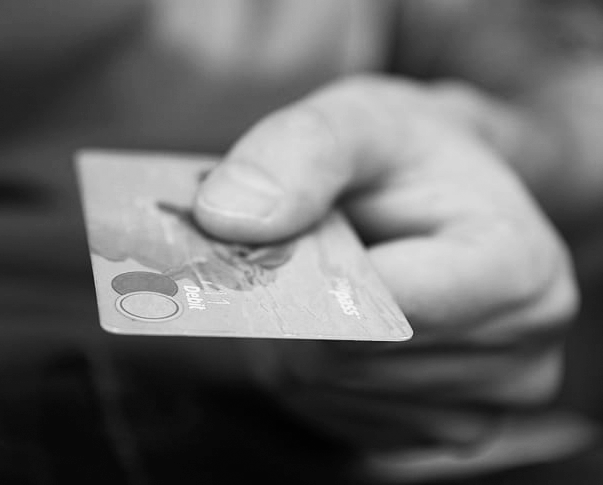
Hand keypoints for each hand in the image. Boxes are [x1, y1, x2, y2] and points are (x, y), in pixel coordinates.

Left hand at [193, 76, 578, 476]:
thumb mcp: (360, 119)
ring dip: (300, 336)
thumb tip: (227, 217)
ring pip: (331, 391)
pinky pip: (339, 413)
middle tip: (297, 252)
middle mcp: (520, 352)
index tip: (274, 239)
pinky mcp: (443, 429)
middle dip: (294, 303)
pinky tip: (340, 323)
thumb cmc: (409, 157)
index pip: (377, 304)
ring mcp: (485, 406)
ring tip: (328, 281)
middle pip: (345, 357)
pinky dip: (317, 369)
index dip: (305, 272)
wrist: (446, 197)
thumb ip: (300, 152)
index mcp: (520, 270)